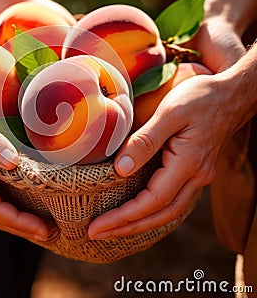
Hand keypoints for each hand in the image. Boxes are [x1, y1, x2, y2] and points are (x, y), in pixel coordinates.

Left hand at [88, 72, 235, 239]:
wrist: (231, 94)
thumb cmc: (202, 98)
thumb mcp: (171, 112)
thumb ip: (146, 140)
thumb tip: (121, 169)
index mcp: (189, 164)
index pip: (153, 201)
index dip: (124, 216)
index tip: (96, 225)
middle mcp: (195, 176)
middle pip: (160, 215)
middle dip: (127, 228)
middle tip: (95, 233)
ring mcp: (197, 175)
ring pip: (167, 211)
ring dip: (138, 222)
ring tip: (110, 227)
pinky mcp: (193, 170)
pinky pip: (171, 198)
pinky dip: (150, 209)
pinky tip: (135, 208)